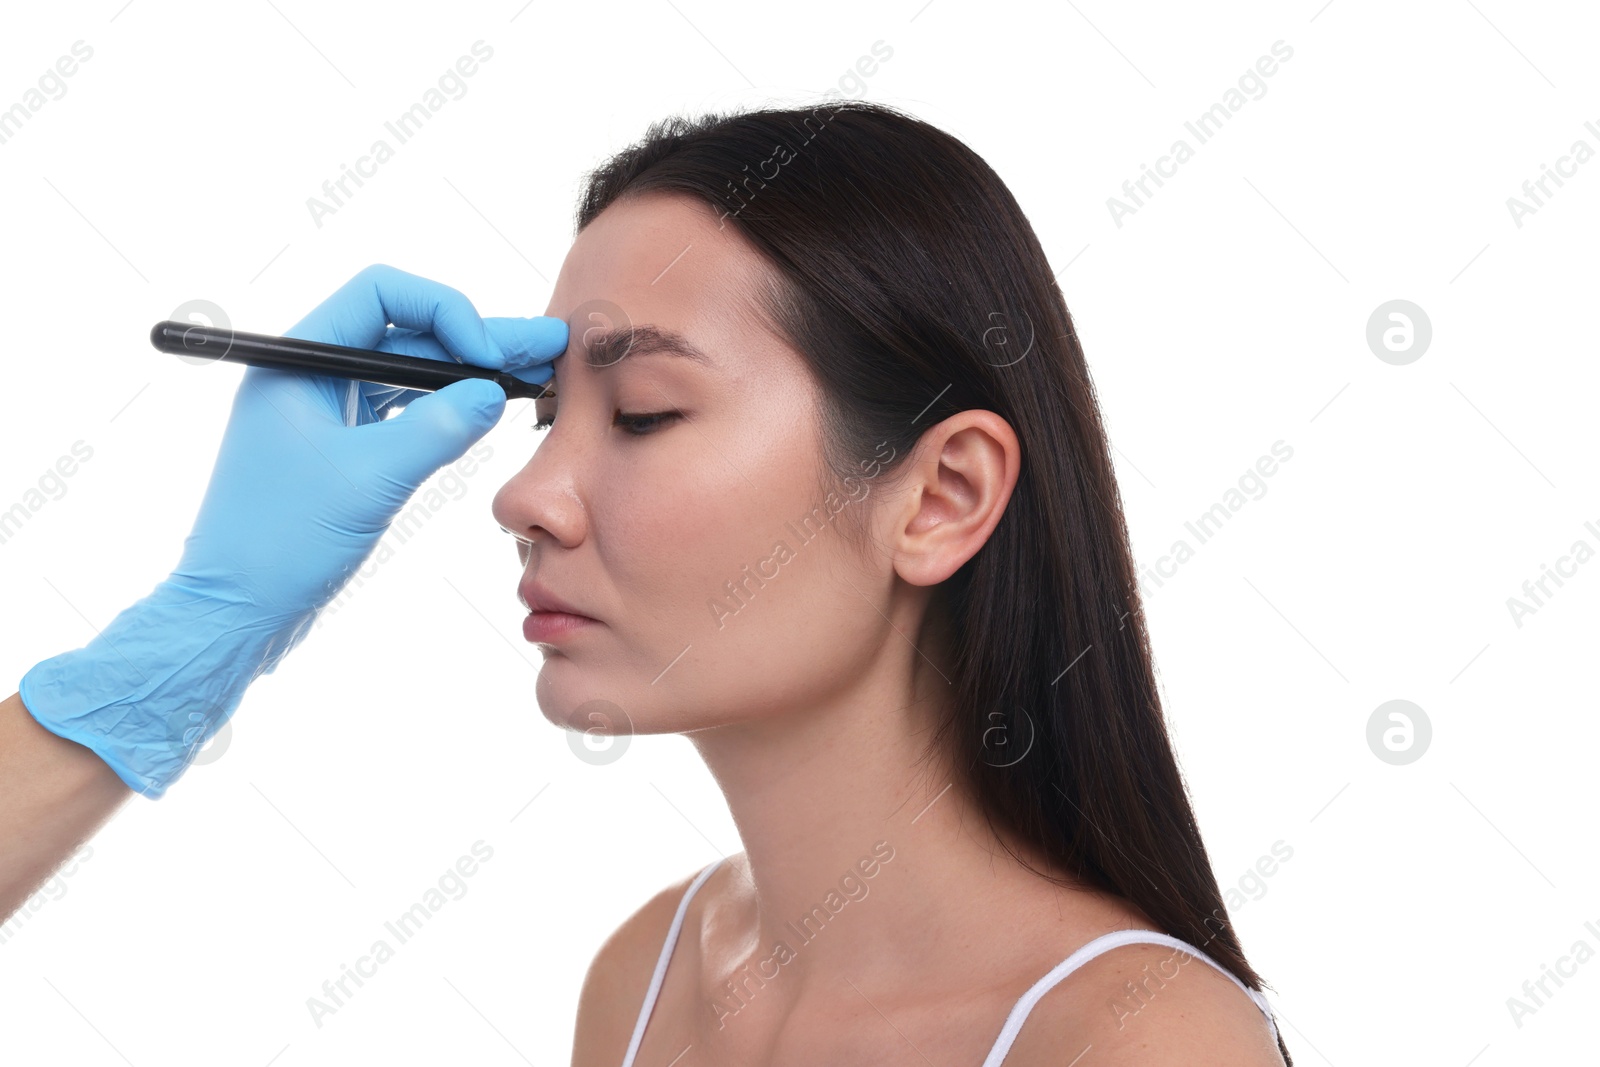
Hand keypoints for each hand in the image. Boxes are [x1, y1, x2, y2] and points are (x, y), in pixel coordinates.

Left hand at [19, 265, 566, 796]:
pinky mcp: (339, 452)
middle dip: (476, 338)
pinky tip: (483, 411)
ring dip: (467, 373)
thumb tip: (491, 393)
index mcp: (298, 362)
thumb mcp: (370, 480)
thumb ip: (436, 430)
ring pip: (408, 374)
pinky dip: (443, 410)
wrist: (234, 612)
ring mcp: (325, 414)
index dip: (444, 311)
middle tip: (544, 342)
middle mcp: (310, 377)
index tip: (486, 355)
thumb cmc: (279, 543)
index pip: (381, 294)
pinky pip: (399, 413)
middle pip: (405, 333)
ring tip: (530, 372)